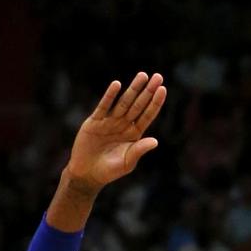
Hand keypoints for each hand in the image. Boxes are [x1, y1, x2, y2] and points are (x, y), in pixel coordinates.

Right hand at [64, 73, 165, 192]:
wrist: (86, 175)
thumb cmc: (109, 171)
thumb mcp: (127, 162)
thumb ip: (139, 150)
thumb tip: (155, 141)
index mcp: (134, 134)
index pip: (147, 115)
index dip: (155, 103)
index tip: (163, 89)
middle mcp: (123, 125)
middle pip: (138, 105)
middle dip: (147, 91)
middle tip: (157, 76)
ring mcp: (109, 122)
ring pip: (123, 103)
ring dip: (133, 89)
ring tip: (143, 75)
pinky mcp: (95, 122)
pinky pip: (103, 106)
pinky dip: (109, 96)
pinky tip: (117, 85)